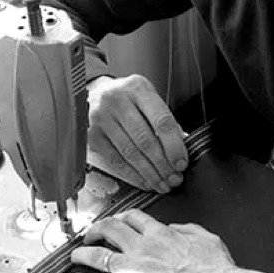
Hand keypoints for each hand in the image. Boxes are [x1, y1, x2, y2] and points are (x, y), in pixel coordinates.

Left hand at [69, 209, 270, 272]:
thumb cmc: (218, 271)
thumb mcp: (206, 238)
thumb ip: (186, 229)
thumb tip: (174, 228)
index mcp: (161, 235)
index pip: (133, 218)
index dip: (119, 218)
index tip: (114, 222)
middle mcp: (143, 248)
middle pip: (110, 230)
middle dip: (96, 230)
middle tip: (90, 235)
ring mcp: (134, 270)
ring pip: (99, 256)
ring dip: (83, 255)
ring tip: (76, 257)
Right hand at [86, 75, 188, 192]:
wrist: (95, 93)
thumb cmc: (128, 99)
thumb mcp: (148, 99)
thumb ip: (163, 121)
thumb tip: (179, 153)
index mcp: (138, 88)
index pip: (162, 121)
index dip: (174, 146)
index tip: (181, 163)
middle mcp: (117, 100)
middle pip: (145, 140)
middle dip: (163, 165)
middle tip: (174, 179)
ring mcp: (101, 117)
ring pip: (130, 153)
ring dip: (149, 173)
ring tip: (161, 184)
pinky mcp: (92, 134)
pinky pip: (115, 160)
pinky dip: (132, 174)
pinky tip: (144, 181)